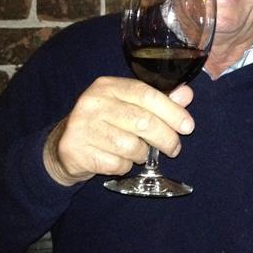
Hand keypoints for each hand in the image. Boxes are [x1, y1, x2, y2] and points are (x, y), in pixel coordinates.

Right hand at [43, 77, 193, 186]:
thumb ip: (158, 100)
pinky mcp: (76, 151)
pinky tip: (119, 161)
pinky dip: (125, 166)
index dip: (172, 111)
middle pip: (143, 121)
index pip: (146, 94)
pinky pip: (116, 164)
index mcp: (108, 86)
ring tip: (140, 153)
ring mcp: (82, 127)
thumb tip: (186, 95)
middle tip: (174, 148)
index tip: (188, 126)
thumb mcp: (129, 106)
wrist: (64, 145)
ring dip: (143, 154)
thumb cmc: (105, 123)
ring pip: (131, 146)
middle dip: (166, 138)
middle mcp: (93, 102)